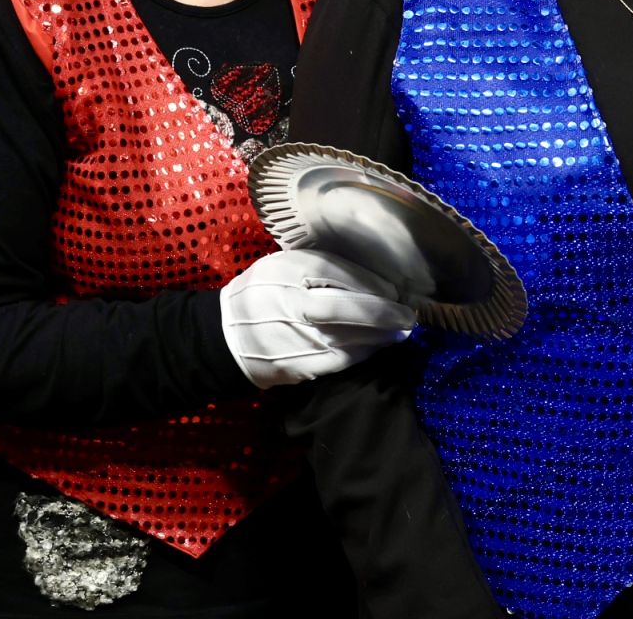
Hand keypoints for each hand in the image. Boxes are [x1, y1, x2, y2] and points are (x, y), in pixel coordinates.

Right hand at [221, 249, 416, 388]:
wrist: (224, 336)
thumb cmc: (261, 293)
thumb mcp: (281, 266)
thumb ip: (317, 265)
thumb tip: (370, 276)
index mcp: (282, 272)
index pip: (334, 273)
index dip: (369, 282)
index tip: (393, 289)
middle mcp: (285, 304)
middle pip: (340, 307)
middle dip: (380, 312)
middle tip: (407, 315)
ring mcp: (288, 339)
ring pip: (344, 338)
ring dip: (378, 336)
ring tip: (399, 330)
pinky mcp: (293, 366)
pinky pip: (337, 361)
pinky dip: (362, 353)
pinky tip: (376, 346)